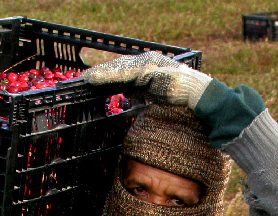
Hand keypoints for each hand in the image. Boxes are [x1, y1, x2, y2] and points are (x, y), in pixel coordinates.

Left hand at [81, 51, 211, 109]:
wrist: (194, 92)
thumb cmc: (178, 93)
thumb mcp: (153, 90)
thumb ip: (139, 88)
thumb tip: (125, 90)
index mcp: (146, 64)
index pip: (122, 69)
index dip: (107, 74)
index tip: (92, 80)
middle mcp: (145, 60)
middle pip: (117, 66)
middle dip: (100, 72)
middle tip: (84, 78)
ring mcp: (146, 63)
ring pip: (117, 68)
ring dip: (100, 74)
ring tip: (86, 79)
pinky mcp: (147, 70)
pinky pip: (123, 74)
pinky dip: (108, 76)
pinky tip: (96, 80)